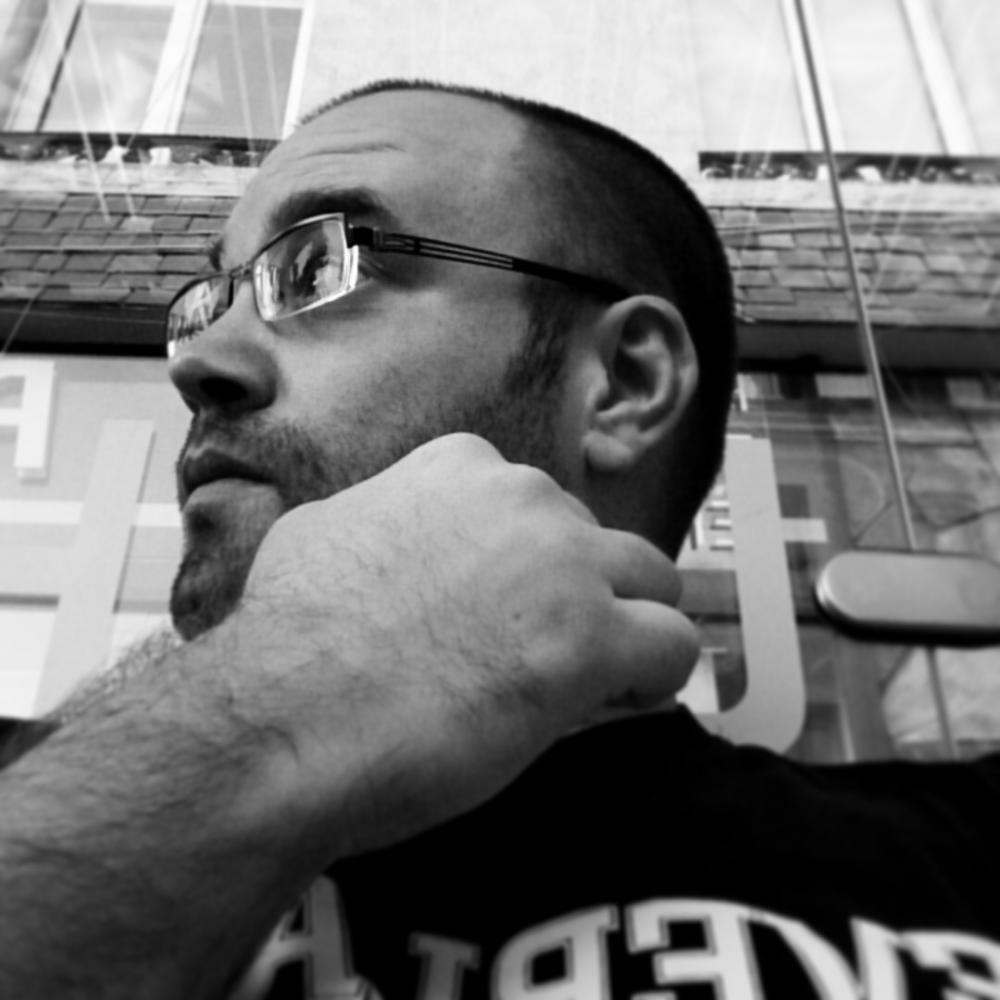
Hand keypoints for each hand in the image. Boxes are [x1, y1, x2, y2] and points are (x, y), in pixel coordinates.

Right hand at [226, 433, 699, 857]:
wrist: (285, 711)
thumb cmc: (288, 636)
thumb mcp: (321, 534)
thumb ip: (379, 520)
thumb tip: (385, 540)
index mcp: (461, 466)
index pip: (537, 507)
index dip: (531, 565)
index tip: (511, 609)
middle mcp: (524, 498)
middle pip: (600, 542)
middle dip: (584, 593)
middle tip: (545, 651)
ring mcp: (565, 564)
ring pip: (656, 580)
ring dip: (633, 627)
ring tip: (595, 679)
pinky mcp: (593, 639)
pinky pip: (675, 646)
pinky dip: (656, 677)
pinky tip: (617, 702)